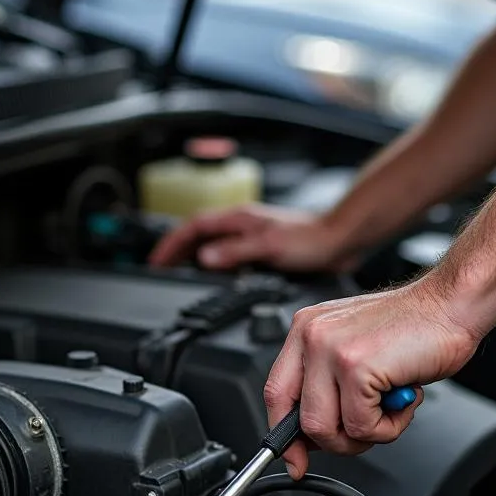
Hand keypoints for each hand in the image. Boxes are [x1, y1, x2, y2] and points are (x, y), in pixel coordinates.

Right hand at [147, 204, 356, 271]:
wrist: (340, 240)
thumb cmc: (311, 239)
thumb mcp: (268, 246)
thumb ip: (234, 252)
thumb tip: (204, 259)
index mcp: (238, 219)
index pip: (193, 227)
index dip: (171, 243)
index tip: (156, 260)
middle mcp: (242, 224)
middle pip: (198, 235)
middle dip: (176, 250)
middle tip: (159, 268)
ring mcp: (251, 236)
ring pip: (212, 244)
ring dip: (193, 256)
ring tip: (178, 272)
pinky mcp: (262, 248)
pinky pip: (228, 255)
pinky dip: (214, 264)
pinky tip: (215, 277)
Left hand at [264, 279, 480, 478]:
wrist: (452, 304)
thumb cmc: (415, 328)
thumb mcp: (356, 349)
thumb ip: (330, 384)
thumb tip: (312, 432)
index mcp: (306, 330)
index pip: (276, 393)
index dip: (284, 434)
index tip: (295, 458)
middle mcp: (312, 336)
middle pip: (298, 420)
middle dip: (333, 442)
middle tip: (364, 433)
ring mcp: (331, 349)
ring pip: (324, 429)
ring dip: (364, 436)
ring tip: (388, 411)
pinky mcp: (355, 365)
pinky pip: (360, 426)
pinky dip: (386, 427)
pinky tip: (402, 402)